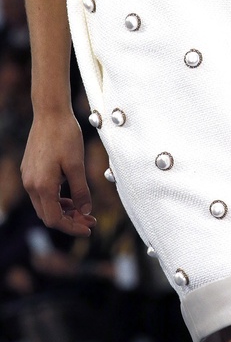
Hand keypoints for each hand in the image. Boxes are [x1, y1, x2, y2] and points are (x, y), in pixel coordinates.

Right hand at [21, 110, 95, 236]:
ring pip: (44, 205)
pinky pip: (41, 193)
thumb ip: (81, 190)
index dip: (72, 228)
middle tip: (90, 219)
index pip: (55, 220)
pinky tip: (70, 196)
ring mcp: (28, 177)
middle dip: (70, 221)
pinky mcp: (30, 170)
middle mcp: (31, 185)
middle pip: (48, 215)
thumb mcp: (77, 164)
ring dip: (63, 210)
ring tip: (83, 209)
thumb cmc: (65, 135)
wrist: (50, 113)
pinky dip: (56, 199)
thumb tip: (86, 211)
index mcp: (43, 186)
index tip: (89, 228)